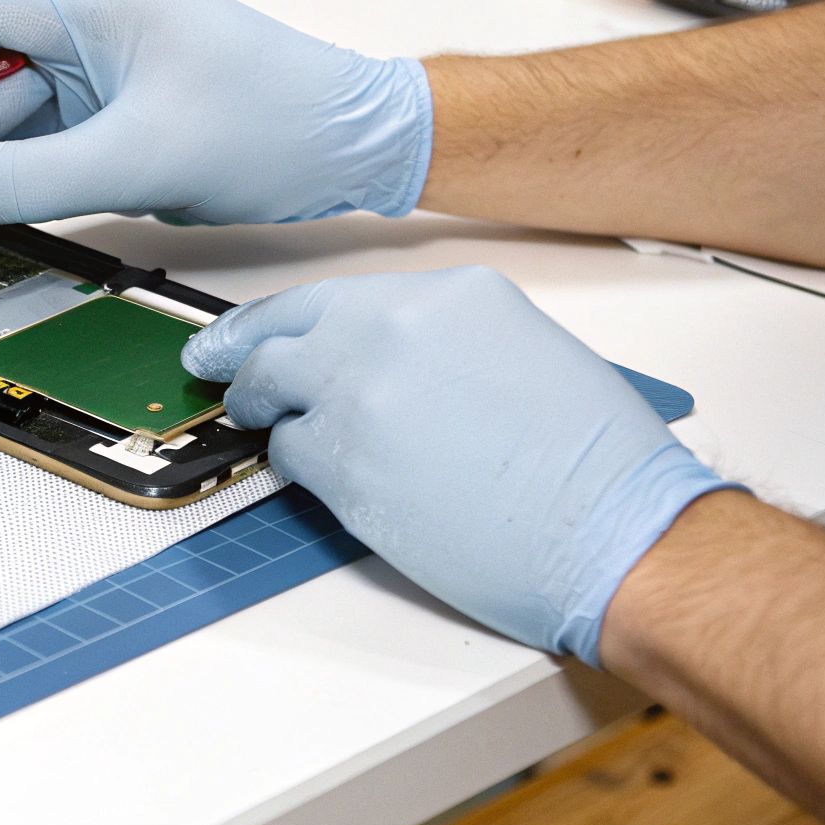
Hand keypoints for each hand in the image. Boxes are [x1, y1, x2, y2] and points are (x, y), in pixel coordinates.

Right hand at [0, 0, 431, 253]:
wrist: (350, 147)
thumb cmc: (273, 128)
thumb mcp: (141, 161)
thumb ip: (28, 177)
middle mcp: (91, 23)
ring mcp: (100, 68)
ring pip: (7, 111)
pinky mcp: (113, 111)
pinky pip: (44, 140)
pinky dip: (24, 180)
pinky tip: (18, 218)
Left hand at [181, 266, 735, 663]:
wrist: (614, 529)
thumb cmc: (594, 463)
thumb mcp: (523, 353)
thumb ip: (441, 345)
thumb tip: (383, 365)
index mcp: (448, 295)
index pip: (333, 298)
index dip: (279, 320)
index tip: (246, 332)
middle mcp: (395, 327)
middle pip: (282, 331)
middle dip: (238, 351)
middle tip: (210, 366)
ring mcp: (361, 391)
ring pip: (274, 390)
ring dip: (265, 410)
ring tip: (260, 423)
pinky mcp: (343, 459)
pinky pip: (289, 451)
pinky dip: (292, 461)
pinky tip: (314, 473)